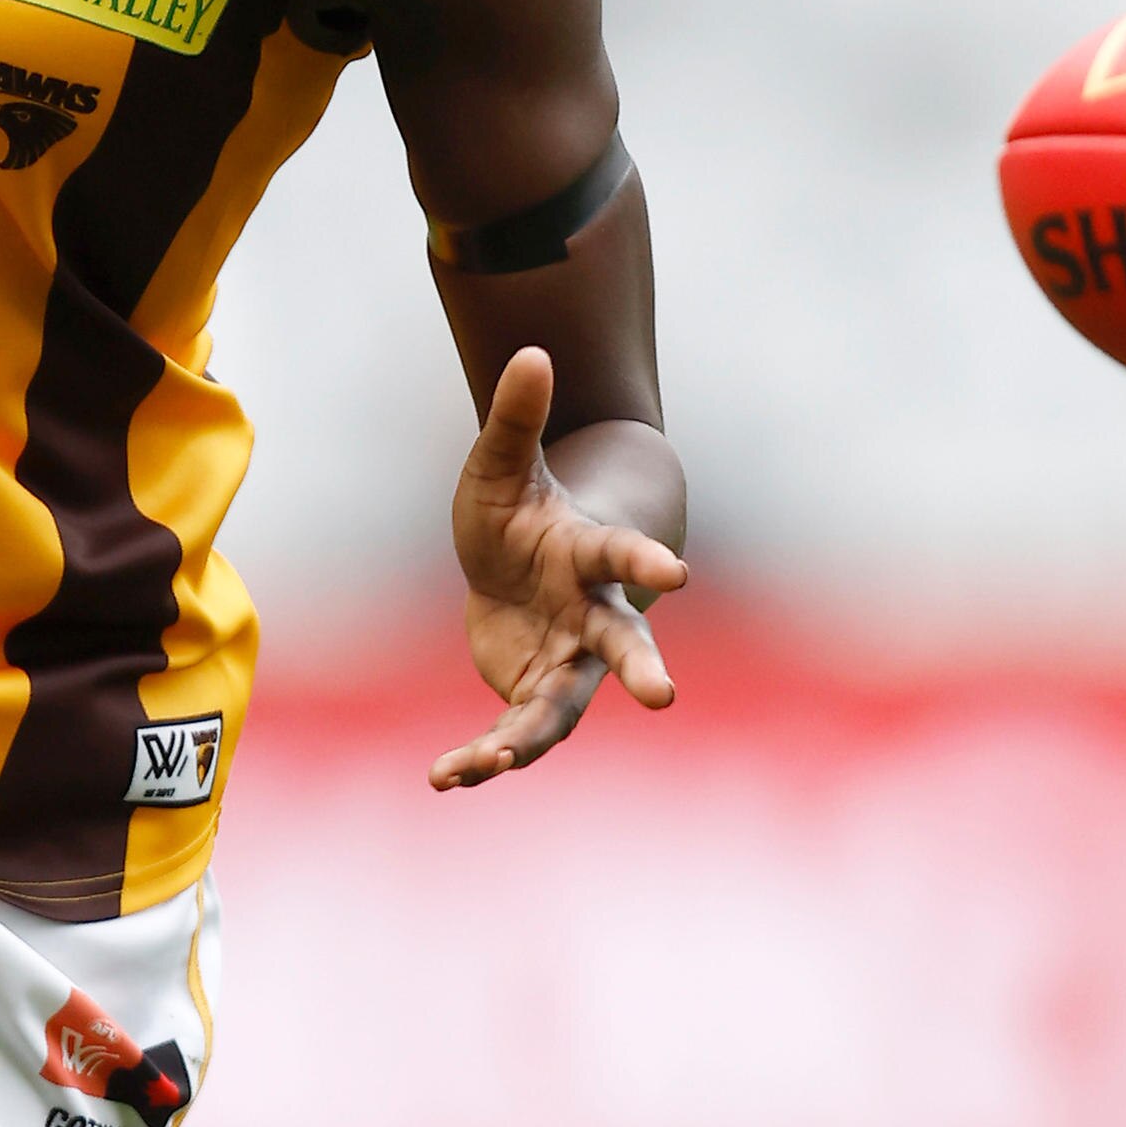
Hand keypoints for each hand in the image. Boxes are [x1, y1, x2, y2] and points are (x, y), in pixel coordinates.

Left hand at [430, 348, 683, 790]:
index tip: (680, 573)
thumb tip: (530, 351)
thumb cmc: (517, 511)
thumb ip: (516, 416)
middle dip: (642, 667)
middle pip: (623, 645)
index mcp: (589, 555)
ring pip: (562, 709)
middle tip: (665, 694)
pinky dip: (483, 756)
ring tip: (489, 762)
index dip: (650, 560)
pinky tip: (445, 776)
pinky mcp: (534, 695)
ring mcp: (566, 662)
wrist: (512, 566)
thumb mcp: (499, 464)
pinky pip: (514, 735)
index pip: (625, 555)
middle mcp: (591, 616)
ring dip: (529, 737)